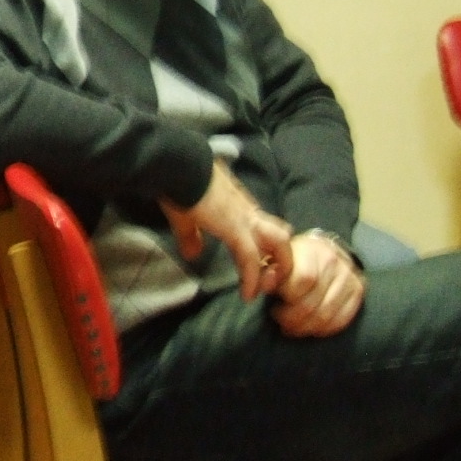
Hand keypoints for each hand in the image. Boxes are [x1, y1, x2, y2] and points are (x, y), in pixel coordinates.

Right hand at [159, 159, 293, 301]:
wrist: (178, 166)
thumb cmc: (179, 184)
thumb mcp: (186, 216)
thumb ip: (191, 237)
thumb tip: (193, 254)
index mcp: (239, 206)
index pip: (265, 228)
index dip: (266, 249)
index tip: (259, 267)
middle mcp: (248, 211)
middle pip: (281, 236)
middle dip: (281, 260)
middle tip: (268, 281)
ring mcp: (245, 218)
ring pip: (278, 245)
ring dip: (274, 268)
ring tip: (264, 289)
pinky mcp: (235, 229)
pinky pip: (251, 258)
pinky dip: (252, 279)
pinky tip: (247, 294)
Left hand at [271, 232, 365, 337]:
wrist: (324, 250)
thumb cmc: (294, 258)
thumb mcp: (278, 258)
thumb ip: (269, 270)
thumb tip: (266, 283)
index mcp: (312, 251)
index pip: (304, 280)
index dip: (287, 298)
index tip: (275, 305)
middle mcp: (334, 263)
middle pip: (312, 302)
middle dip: (292, 319)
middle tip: (281, 321)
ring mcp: (349, 278)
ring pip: (325, 315)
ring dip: (305, 328)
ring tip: (292, 327)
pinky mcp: (358, 292)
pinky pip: (341, 320)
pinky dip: (323, 330)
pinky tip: (310, 328)